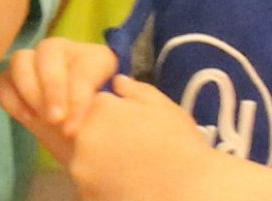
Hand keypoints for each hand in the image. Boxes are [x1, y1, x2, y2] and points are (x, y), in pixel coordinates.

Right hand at [0, 39, 126, 165]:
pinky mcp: (17, 78)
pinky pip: (3, 78)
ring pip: (21, 59)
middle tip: (55, 120)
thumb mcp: (131, 109)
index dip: (77, 97)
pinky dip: (10, 96)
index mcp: (96, 57)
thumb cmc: (114, 119)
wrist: (96, 132)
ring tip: (39, 119)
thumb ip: (133, 97)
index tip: (73, 129)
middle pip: (48, 52)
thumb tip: (120, 84)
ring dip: (29, 90)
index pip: (83, 68)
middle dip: (51, 88)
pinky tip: (26, 118)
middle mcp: (64, 51)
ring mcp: (37, 61)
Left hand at [66, 76, 238, 200]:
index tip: (129, 130)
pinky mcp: (84, 195)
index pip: (93, 107)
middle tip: (131, 153)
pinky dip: (101, 187)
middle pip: (84, 134)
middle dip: (102, 140)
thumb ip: (136, 90)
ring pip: (84, 162)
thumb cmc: (183, 147)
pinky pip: (88, 187)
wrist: (191, 191)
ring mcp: (80, 169)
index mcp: (101, 109)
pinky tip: (127, 188)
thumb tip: (117, 82)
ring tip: (131, 173)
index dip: (111, 117)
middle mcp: (83, 136)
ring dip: (100, 165)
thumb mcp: (165, 109)